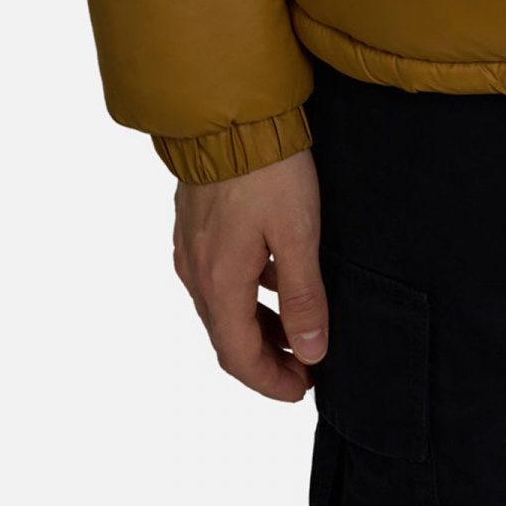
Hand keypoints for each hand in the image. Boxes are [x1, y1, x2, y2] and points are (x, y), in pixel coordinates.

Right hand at [172, 148, 327, 401]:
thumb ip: (303, 295)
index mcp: (219, 284)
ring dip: (258, 326)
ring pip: (223, 307)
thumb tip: (312, 351)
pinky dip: (248, 294)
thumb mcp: (298, 234)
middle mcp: (196, 273)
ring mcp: (192, 249)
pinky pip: (219, 278)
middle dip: (267, 359)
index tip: (303, 390)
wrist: (231, 114)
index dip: (270, 381)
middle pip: (228, 337)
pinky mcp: (196, 226)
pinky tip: (277, 279)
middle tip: (306, 366)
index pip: (239, 357)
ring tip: (298, 329)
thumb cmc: (269, 170)